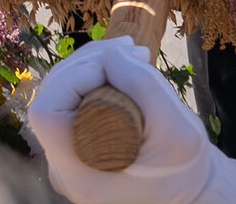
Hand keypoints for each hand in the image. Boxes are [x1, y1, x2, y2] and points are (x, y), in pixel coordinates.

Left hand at [26, 38, 235, 203]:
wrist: (188, 184)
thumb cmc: (185, 165)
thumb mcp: (179, 128)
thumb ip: (143, 87)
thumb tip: (109, 54)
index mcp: (82, 176)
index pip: (48, 114)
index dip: (73, 78)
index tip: (116, 66)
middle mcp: (65, 170)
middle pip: (51, 98)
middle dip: (88, 63)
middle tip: (132, 50)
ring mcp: (66, 157)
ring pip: (60, 94)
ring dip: (92, 64)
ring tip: (133, 54)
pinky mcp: (75, 143)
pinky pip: (71, 100)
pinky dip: (94, 77)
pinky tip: (123, 66)